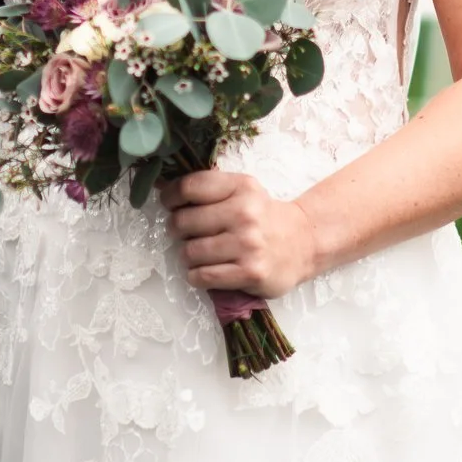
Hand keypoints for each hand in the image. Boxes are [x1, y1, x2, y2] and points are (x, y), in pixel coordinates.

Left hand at [160, 171, 321, 298]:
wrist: (303, 243)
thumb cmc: (263, 216)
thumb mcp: (242, 191)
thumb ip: (206, 187)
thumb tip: (159, 185)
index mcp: (241, 186)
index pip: (190, 187)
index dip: (170, 196)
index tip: (169, 203)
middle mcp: (244, 213)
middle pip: (183, 222)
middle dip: (177, 229)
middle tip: (186, 233)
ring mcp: (248, 244)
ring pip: (189, 252)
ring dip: (187, 255)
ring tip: (199, 253)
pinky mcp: (249, 273)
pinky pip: (202, 276)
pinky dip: (196, 275)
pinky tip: (206, 270)